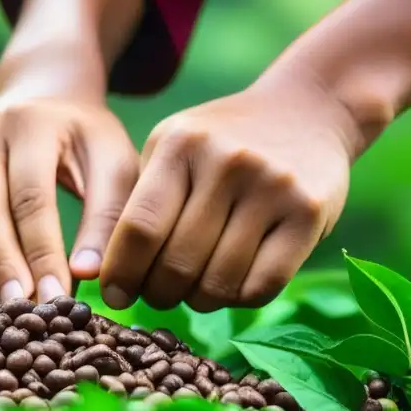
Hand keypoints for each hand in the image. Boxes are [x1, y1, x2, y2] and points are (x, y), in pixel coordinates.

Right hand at [0, 98, 138, 306]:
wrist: (45, 96)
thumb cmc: (89, 142)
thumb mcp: (114, 165)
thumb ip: (108, 216)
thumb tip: (87, 275)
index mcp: (33, 123)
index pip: (32, 198)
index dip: (42, 252)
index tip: (56, 299)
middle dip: (0, 268)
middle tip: (17, 315)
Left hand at [100, 78, 358, 311]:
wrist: (307, 110)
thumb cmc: (221, 145)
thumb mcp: (172, 149)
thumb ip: (139, 201)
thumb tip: (102, 275)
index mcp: (180, 144)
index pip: (139, 228)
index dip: (121, 272)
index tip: (115, 295)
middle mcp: (226, 162)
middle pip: (176, 263)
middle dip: (159, 294)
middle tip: (158, 296)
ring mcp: (272, 186)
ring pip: (219, 282)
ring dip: (200, 301)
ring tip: (196, 290)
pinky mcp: (309, 213)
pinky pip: (262, 287)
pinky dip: (239, 300)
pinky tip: (233, 286)